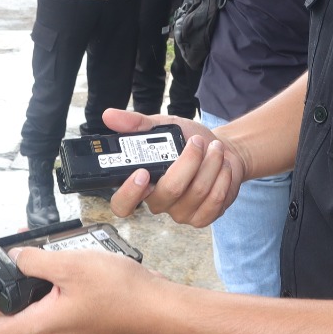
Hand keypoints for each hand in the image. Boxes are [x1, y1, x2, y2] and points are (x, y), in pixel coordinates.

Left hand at [0, 244, 158, 333]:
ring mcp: (66, 324)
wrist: (157, 305)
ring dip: (29, 274)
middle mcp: (50, 330)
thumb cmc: (120, 292)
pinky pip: (53, 297)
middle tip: (8, 250)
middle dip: (4, 280)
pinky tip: (61, 254)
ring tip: (35, 245)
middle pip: (12, 310)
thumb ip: (36, 261)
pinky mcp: (79, 314)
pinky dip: (49, 276)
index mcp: (41, 325)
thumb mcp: (70, 266)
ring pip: (34, 300)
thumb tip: (16, 258)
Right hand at [100, 107, 244, 226]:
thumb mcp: (162, 126)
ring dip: (211, 164)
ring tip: (215, 148)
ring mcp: (180, 212)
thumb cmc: (187, 140)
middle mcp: (158, 201)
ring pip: (196, 192)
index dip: (129, 193)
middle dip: (189, 162)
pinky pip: (214, 202)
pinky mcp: (202, 217)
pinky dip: (222, 178)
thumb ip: (137, 123)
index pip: (122, 204)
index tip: (141, 172)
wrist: (222, 150)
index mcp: (142, 183)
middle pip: (169, 191)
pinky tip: (223, 166)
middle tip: (197, 142)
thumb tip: (109, 115)